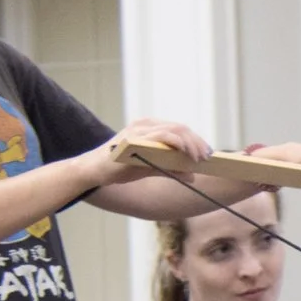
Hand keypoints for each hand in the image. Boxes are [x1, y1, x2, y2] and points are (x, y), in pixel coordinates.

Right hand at [94, 119, 214, 187]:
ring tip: (198, 158)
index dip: (196, 140)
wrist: (93, 171)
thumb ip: (170, 169)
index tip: (207, 153)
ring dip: (191, 144)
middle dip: (197, 142)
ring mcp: (140, 130)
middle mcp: (145, 125)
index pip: (179, 129)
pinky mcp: (135, 138)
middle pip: (181, 128)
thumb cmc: (119, 169)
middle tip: (206, 157)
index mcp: (149, 128)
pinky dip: (177, 144)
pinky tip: (184, 154)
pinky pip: (162, 136)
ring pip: (175, 130)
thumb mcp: (150, 168)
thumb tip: (193, 175)